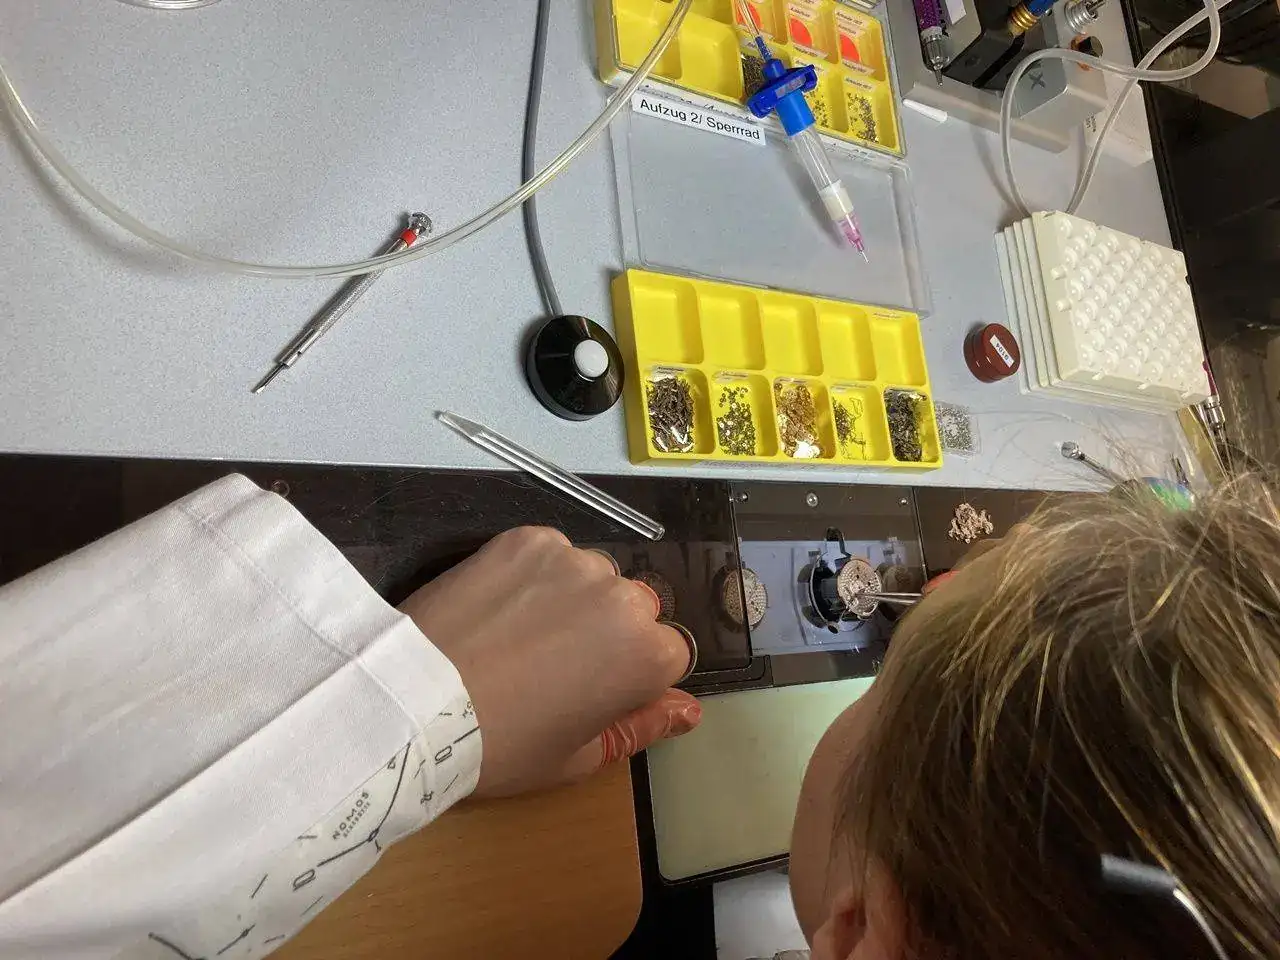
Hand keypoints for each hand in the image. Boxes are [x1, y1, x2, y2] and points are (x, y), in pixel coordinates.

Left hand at [399, 527, 700, 796]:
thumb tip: (689, 710)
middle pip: (636, 607)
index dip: (632, 674)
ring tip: (522, 632)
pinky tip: (500, 605)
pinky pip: (549, 553)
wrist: (416, 701)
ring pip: (592, 576)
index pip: (668, 653)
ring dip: (573, 597)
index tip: (593, 690)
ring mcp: (575, 561)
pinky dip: (533, 573)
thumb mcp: (577, 756)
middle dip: (608, 629)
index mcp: (649, 655)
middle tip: (555, 662)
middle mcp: (625, 597)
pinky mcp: (528, 539)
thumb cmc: (503, 744)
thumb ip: (641, 727)